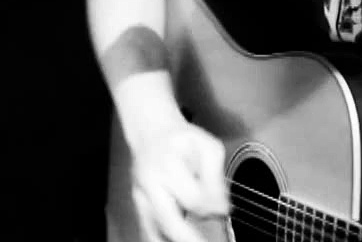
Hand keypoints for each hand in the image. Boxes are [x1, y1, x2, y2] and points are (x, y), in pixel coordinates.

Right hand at [128, 119, 229, 241]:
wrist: (152, 131)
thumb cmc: (182, 139)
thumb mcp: (208, 147)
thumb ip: (216, 178)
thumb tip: (221, 208)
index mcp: (168, 164)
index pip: (193, 199)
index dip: (211, 208)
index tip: (223, 210)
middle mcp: (149, 183)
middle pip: (169, 221)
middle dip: (190, 237)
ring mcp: (140, 196)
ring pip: (154, 230)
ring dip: (175, 239)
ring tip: (192, 240)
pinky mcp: (138, 205)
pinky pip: (146, 230)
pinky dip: (160, 239)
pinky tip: (174, 241)